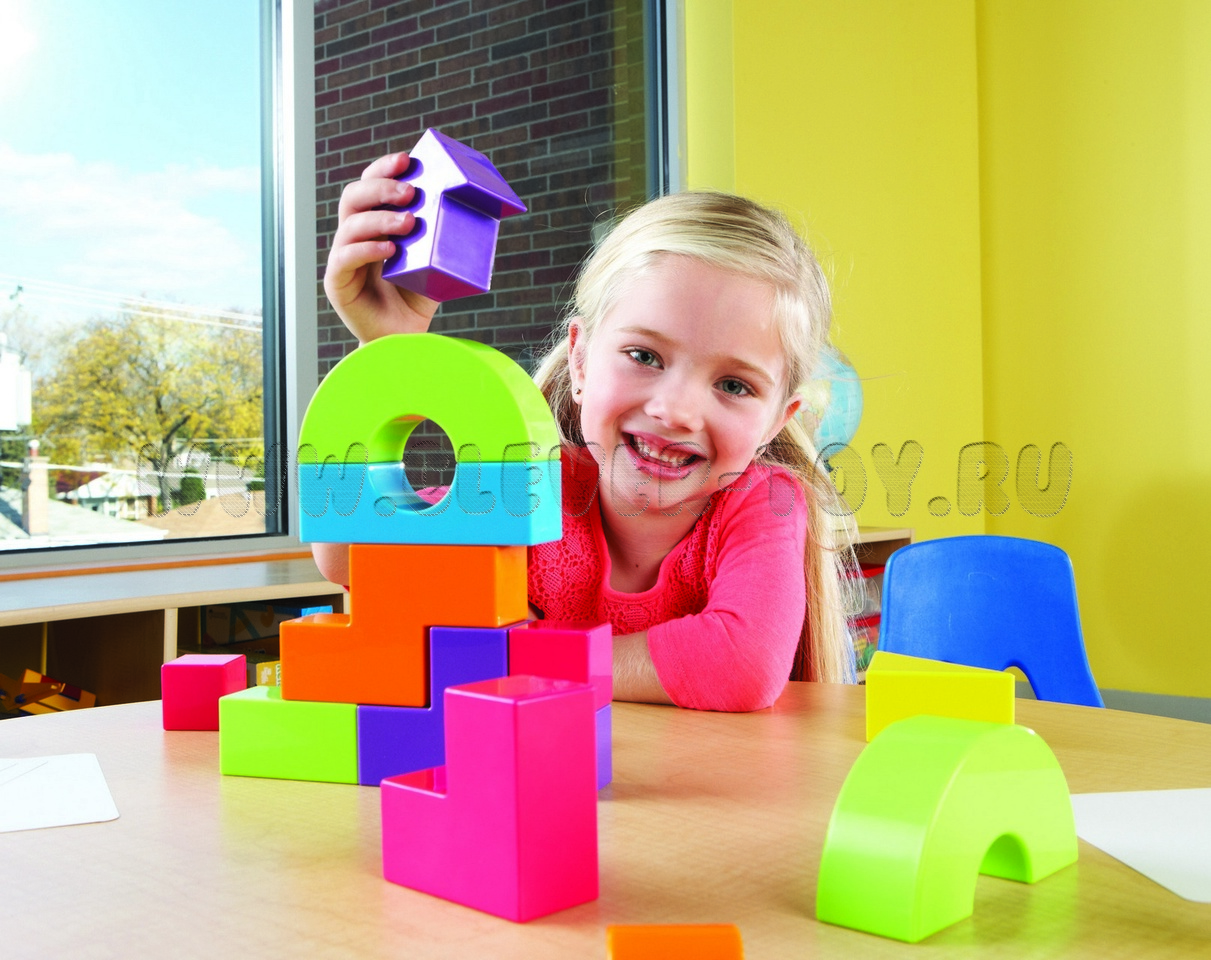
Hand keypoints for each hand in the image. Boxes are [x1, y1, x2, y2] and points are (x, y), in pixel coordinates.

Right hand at [323, 152, 438, 343]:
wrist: (407, 341)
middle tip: (411, 191)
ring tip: (410, 222)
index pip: (370, 185)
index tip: (407, 160)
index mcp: (373, 224)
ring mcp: (343, 258)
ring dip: (380, 218)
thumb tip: (476, 207)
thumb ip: (442, 235)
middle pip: (353, 197)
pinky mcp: (338, 283)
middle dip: (381, 187)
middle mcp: (353, 236)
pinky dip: (367, 249)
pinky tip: (390, 250)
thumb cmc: (419, 298)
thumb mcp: (434, 260)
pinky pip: (345, 258)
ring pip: (350, 224)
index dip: (384, 169)